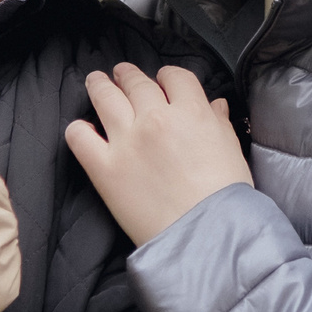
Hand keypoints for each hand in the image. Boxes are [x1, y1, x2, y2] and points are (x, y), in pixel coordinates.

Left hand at [62, 64, 253, 245]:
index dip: (166, 76)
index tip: (162, 81)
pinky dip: (78, 129)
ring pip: (105, 97)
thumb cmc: (226, 200)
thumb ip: (219, 124)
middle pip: (136, 83)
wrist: (206, 236)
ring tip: (96, 82)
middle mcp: (156, 118)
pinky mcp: (104, 168)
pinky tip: (83, 129)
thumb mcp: (232, 152)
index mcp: (191, 112)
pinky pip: (80, 137)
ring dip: (99, 86)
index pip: (174, 77)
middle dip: (128, 76)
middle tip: (121, 74)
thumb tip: (216, 106)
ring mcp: (126, 141)